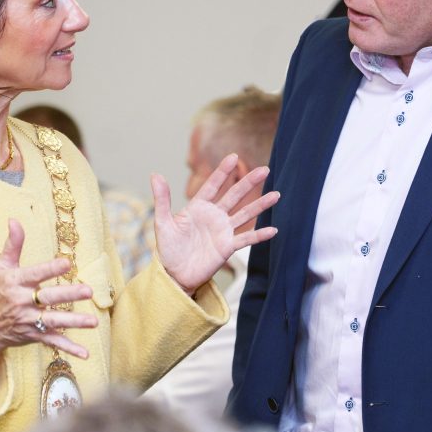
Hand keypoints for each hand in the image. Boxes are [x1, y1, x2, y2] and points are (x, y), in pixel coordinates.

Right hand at [0, 219, 97, 371]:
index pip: (35, 275)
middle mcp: (22, 302)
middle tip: (88, 291)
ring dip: (73, 322)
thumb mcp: (1, 268)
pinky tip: (85, 353)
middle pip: (48, 298)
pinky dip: (69, 348)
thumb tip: (14, 220)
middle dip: (68, 296)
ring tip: (93, 322)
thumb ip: (13, 245)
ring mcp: (28, 321)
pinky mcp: (33, 336)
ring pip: (53, 322)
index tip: (66, 263)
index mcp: (15, 283)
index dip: (50, 269)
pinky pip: (53, 342)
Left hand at [151, 154, 279, 295]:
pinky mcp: (228, 247)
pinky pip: (246, 239)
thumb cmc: (168, 249)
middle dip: (249, 182)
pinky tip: (273, 230)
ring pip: (245, 214)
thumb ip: (162, 199)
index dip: (223, 172)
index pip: (213, 185)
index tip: (234, 157)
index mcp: (198, 207)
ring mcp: (223, 231)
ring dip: (261, 205)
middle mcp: (214, 216)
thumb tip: (155, 174)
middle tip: (265, 169)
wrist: (174, 274)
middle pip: (234, 195)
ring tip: (276, 194)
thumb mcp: (163, 223)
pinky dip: (259, 235)